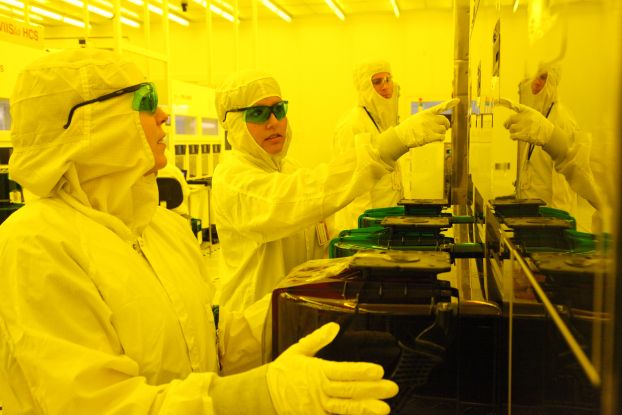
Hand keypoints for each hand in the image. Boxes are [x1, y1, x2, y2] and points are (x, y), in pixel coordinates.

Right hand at [267, 322, 398, 414]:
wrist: (261, 396)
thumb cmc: (283, 373)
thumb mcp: (298, 351)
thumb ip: (317, 339)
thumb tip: (334, 326)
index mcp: (317, 372)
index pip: (343, 371)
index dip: (361, 371)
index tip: (378, 371)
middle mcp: (319, 391)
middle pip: (349, 391)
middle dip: (372, 390)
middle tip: (391, 389)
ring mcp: (316, 408)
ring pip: (344, 409)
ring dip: (364, 409)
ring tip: (383, 409)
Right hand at [394, 98, 459, 147]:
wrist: (401, 136)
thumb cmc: (409, 128)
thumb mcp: (418, 118)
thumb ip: (429, 118)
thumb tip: (441, 124)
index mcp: (426, 113)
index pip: (440, 107)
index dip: (450, 103)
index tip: (458, 100)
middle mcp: (429, 119)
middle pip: (445, 121)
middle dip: (446, 125)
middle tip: (444, 129)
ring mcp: (429, 127)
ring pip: (443, 130)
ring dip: (441, 133)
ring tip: (433, 134)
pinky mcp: (429, 136)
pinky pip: (441, 137)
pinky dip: (440, 138)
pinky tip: (435, 139)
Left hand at [497, 98, 554, 144]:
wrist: (549, 134)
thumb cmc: (540, 124)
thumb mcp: (534, 114)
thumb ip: (522, 112)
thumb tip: (510, 111)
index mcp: (528, 111)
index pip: (516, 105)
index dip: (506, 102)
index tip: (497, 99)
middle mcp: (526, 117)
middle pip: (510, 119)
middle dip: (508, 124)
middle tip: (510, 127)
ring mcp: (525, 126)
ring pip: (511, 128)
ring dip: (513, 132)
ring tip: (521, 132)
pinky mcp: (524, 134)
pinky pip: (512, 136)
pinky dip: (513, 137)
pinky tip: (519, 137)